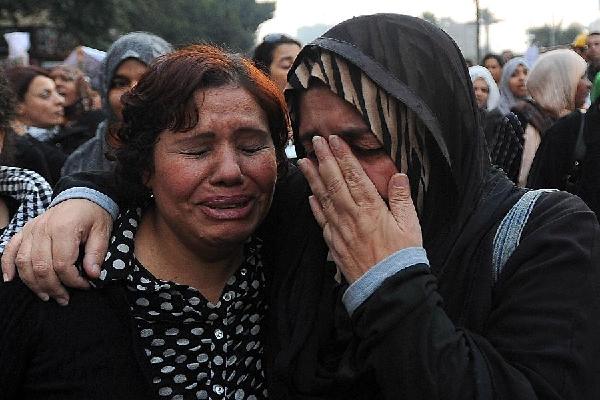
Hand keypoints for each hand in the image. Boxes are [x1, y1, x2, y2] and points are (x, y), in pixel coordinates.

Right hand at [1, 199, 112, 304]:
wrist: (82, 196)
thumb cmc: (93, 215)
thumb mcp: (102, 232)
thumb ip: (96, 254)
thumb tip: (93, 275)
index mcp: (63, 229)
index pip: (62, 264)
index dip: (73, 280)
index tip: (85, 285)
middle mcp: (42, 229)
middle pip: (40, 267)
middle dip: (53, 287)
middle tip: (64, 299)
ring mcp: (31, 230)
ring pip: (24, 262)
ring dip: (33, 283)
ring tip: (47, 296)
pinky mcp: (25, 230)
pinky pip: (10, 249)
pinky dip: (6, 265)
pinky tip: (10, 279)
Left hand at [297, 135, 421, 282]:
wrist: (387, 288)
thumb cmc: (402, 257)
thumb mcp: (411, 225)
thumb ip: (403, 199)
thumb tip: (398, 176)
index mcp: (371, 208)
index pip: (354, 176)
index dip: (343, 156)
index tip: (334, 140)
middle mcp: (352, 216)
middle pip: (334, 182)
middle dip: (324, 159)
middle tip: (315, 141)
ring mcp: (340, 230)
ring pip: (323, 199)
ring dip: (312, 179)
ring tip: (303, 162)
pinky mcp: (334, 244)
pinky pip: (321, 221)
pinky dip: (315, 206)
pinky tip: (310, 196)